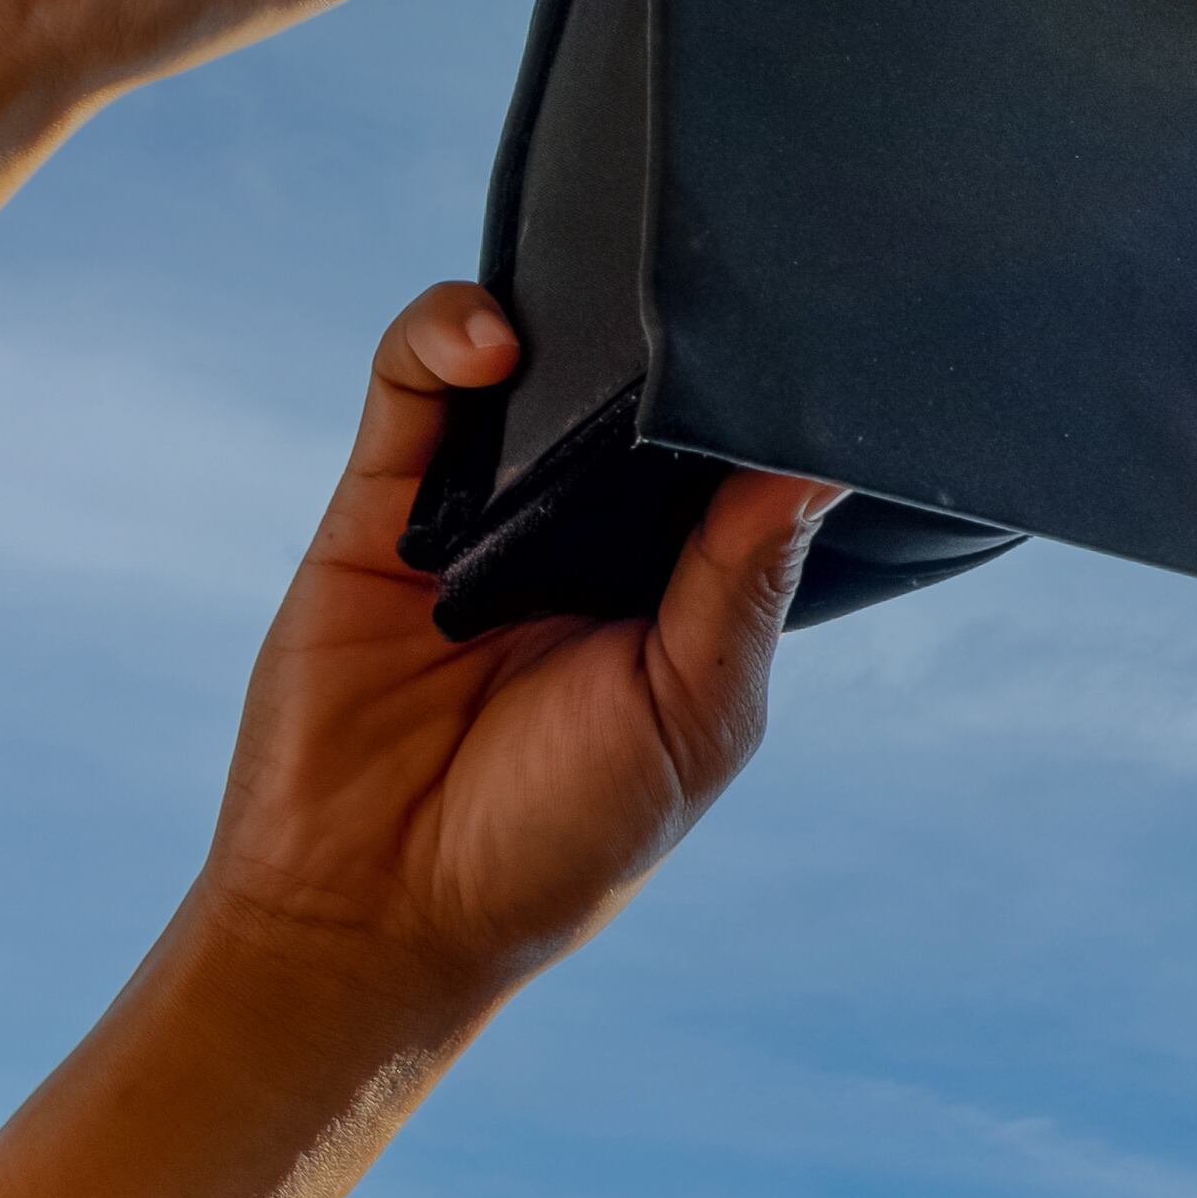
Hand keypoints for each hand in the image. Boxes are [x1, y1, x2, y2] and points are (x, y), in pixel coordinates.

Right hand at [0, 289, 833, 1197]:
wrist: (378, 917)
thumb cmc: (557, 842)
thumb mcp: (692, 719)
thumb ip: (744, 587)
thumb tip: (818, 462)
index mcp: (680, 579)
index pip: (727, 449)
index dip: (757, 387)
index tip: (798, 326)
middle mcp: (585, 532)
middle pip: (631, 383)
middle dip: (665, 324)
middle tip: (705, 281)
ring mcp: (480, 511)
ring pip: (523, 357)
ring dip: (560, 306)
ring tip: (600, 305)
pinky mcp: (380, 509)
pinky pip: (410, 388)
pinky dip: (445, 336)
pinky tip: (494, 343)